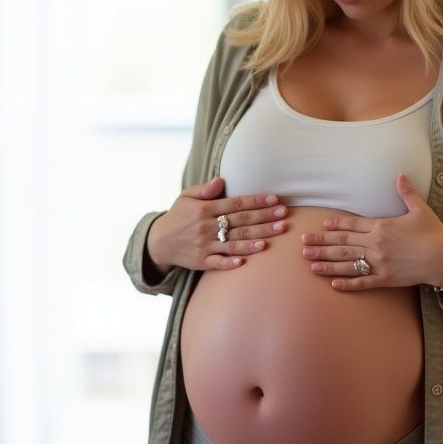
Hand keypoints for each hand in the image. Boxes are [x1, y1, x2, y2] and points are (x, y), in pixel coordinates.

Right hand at [146, 177, 286, 273]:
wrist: (159, 242)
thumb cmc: (178, 216)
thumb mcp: (186, 197)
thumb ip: (205, 190)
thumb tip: (221, 180)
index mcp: (205, 209)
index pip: (236, 204)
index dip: (257, 201)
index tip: (275, 199)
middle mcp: (206, 227)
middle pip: (240, 222)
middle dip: (264, 218)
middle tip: (284, 216)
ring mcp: (204, 245)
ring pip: (234, 243)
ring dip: (255, 239)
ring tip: (274, 236)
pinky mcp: (201, 262)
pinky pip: (218, 263)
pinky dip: (230, 262)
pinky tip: (245, 261)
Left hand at [301, 174, 442, 290]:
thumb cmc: (433, 232)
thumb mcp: (420, 209)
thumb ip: (406, 192)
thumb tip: (399, 174)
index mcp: (382, 226)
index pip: (352, 225)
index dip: (335, 225)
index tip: (321, 225)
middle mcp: (376, 245)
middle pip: (343, 243)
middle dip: (321, 243)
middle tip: (303, 243)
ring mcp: (379, 263)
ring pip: (347, 262)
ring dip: (327, 262)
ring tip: (309, 262)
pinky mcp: (385, 279)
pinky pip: (362, 282)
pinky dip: (347, 283)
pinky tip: (332, 283)